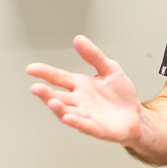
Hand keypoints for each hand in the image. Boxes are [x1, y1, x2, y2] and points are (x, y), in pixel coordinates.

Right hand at [27, 35, 142, 144]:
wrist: (135, 114)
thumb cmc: (120, 94)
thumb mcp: (109, 69)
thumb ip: (94, 55)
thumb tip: (78, 39)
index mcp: (79, 85)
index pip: (58, 77)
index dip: (45, 73)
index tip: (31, 68)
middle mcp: (78, 101)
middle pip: (58, 97)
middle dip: (46, 94)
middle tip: (36, 88)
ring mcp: (86, 115)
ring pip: (67, 112)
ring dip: (58, 109)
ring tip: (51, 102)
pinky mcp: (96, 128)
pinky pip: (84, 125)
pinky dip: (76, 122)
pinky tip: (68, 118)